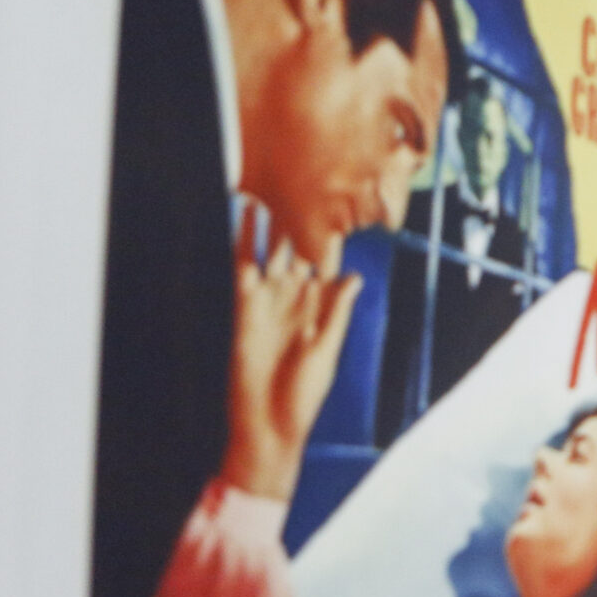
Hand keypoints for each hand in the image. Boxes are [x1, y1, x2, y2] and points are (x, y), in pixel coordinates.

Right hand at [222, 200, 361, 503]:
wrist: (266, 421)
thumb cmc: (303, 394)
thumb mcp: (326, 352)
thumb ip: (336, 313)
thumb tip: (352, 277)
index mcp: (323, 305)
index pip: (331, 261)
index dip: (339, 234)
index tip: (349, 202)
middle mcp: (296, 296)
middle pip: (302, 247)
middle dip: (306, 217)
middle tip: (312, 176)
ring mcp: (269, 297)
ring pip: (274, 248)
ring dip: (277, 219)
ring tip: (280, 181)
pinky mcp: (243, 304)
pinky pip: (243, 263)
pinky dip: (245, 238)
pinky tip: (248, 211)